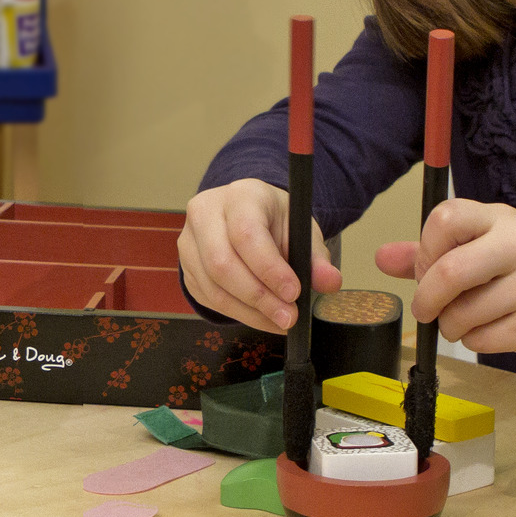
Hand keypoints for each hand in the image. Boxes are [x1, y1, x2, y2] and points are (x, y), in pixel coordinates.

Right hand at [178, 177, 341, 333]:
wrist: (246, 216)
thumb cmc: (273, 221)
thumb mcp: (300, 229)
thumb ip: (316, 256)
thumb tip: (329, 281)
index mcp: (240, 195)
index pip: (245, 233)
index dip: (269, 268)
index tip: (294, 293)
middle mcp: (205, 213)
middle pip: (222, 262)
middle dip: (258, 297)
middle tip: (288, 317)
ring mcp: (189, 240)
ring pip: (212, 285)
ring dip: (249, 311)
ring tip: (279, 321)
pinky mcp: (186, 267)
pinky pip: (208, 297)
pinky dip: (238, 314)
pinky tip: (262, 317)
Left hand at [375, 198, 515, 356]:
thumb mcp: (479, 241)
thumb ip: (428, 250)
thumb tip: (381, 258)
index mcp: (499, 217)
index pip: (445, 219)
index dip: (424, 249)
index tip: (426, 267)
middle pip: (449, 272)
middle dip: (426, 297)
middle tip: (425, 308)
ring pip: (462, 313)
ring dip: (449, 324)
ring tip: (462, 317)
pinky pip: (481, 340)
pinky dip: (472, 340)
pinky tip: (487, 328)